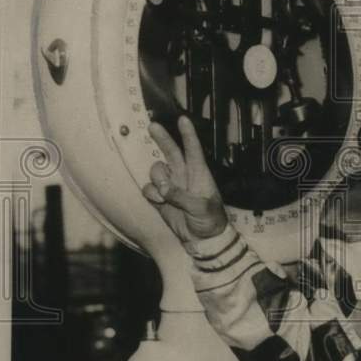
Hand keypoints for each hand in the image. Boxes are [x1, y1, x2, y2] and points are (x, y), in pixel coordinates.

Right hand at [142, 116, 227, 242]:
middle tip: (152, 126)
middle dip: (162, 138)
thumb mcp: (201, 208)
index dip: (188, 134)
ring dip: (157, 179)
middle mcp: (184, 176)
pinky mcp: (161, 198)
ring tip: (164, 194)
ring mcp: (172, 186)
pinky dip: (151, 193)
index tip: (183, 119)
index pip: (193, 149)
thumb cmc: (210, 221)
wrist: (203, 240)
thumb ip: (181, 197)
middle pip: (171, 152)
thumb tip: (163, 189)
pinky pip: (149, 188)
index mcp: (199, 174)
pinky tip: (159, 202)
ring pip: (157, 171)